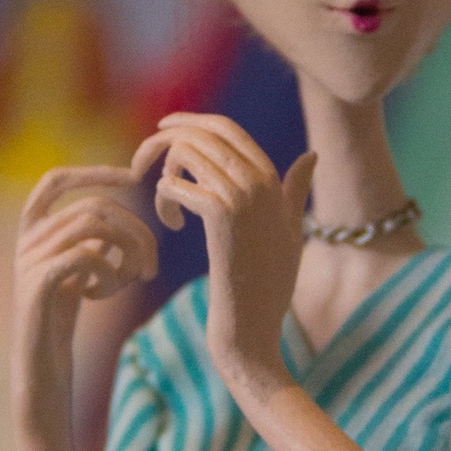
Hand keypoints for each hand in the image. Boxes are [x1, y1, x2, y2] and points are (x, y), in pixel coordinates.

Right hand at [12, 165, 157, 436]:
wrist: (40, 367)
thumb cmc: (63, 318)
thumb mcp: (81, 269)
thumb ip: (93, 239)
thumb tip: (125, 213)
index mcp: (33, 230)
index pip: (56, 180)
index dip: (95, 172)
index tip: (134, 177)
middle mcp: (27, 239)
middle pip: (95, 207)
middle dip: (136, 231)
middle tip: (152, 267)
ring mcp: (28, 261)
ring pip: (93, 227)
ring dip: (126, 251)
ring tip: (129, 281)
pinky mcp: (37, 286)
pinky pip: (84, 256)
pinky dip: (107, 271)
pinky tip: (100, 294)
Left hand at [136, 115, 315, 399]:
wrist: (252, 329)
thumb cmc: (269, 287)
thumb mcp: (290, 233)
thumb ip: (294, 191)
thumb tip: (312, 155)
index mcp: (272, 179)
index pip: (226, 127)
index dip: (190, 122)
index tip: (163, 130)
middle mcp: (259, 180)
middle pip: (202, 132)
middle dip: (163, 140)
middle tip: (139, 164)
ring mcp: (242, 196)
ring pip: (185, 153)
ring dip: (162, 174)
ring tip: (166, 209)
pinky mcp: (220, 216)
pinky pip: (174, 184)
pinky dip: (163, 201)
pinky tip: (172, 227)